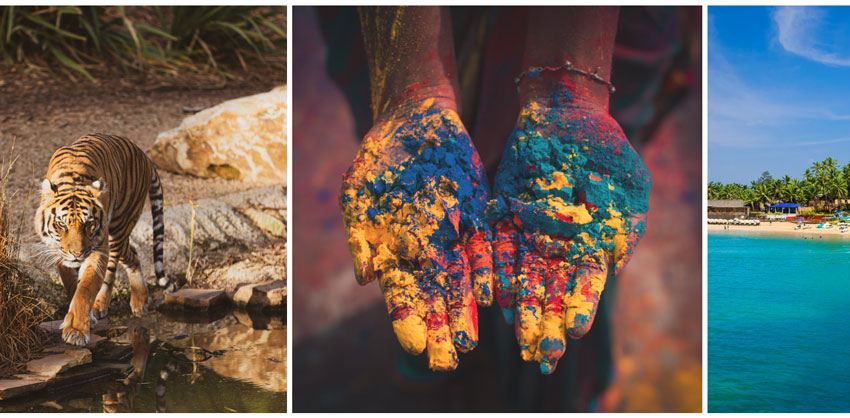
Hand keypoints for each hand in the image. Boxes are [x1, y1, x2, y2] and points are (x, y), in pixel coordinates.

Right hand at [340, 96, 494, 370]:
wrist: (415, 120)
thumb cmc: (379, 158)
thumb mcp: (359, 190)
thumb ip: (360, 234)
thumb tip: (365, 277)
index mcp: (393, 252)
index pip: (401, 297)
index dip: (408, 322)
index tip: (416, 347)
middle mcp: (424, 252)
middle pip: (434, 299)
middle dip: (440, 330)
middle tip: (446, 362)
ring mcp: (453, 237)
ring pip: (461, 282)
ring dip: (464, 312)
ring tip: (469, 342)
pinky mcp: (477, 218)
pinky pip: (484, 250)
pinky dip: (486, 273)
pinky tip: (490, 296)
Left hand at [489, 94, 650, 373]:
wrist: (567, 114)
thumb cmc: (607, 149)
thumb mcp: (630, 184)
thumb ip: (627, 225)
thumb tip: (617, 264)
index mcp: (591, 245)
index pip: (585, 285)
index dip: (580, 308)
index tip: (574, 332)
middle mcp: (558, 247)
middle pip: (551, 292)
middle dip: (547, 323)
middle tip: (543, 355)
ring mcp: (528, 234)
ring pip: (522, 278)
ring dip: (520, 308)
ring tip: (516, 337)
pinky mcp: (503, 217)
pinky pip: (496, 249)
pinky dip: (494, 272)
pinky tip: (492, 296)